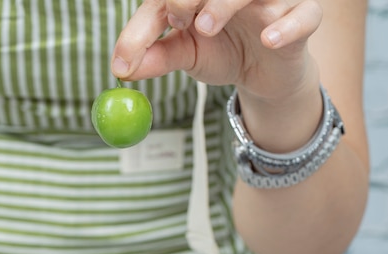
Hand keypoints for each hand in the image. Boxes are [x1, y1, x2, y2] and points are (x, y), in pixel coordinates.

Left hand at [111, 0, 322, 100]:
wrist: (264, 77)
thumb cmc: (226, 53)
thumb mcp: (187, 55)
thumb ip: (157, 56)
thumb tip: (121, 69)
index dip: (155, 12)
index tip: (135, 48)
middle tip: (176, 18)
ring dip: (227, 2)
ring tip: (206, 27)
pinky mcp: (302, 19)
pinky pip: (303, 14)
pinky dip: (286, 25)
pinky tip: (268, 39)